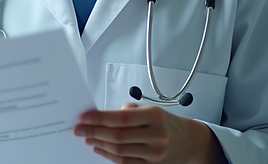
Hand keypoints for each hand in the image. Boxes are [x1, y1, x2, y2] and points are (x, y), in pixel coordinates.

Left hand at [73, 103, 226, 163]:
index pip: (121, 118)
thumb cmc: (164, 122)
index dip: (99, 118)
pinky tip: (99, 148)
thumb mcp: (150, 108)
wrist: (189, 141)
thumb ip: (128, 110)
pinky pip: (125, 163)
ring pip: (119, 151)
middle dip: (94, 132)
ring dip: (99, 144)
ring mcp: (155, 154)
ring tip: (88, 138)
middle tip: (79, 129)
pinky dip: (109, 155)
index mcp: (154, 116)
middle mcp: (156, 136)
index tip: (84, 117)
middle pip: (118, 136)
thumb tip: (101, 115)